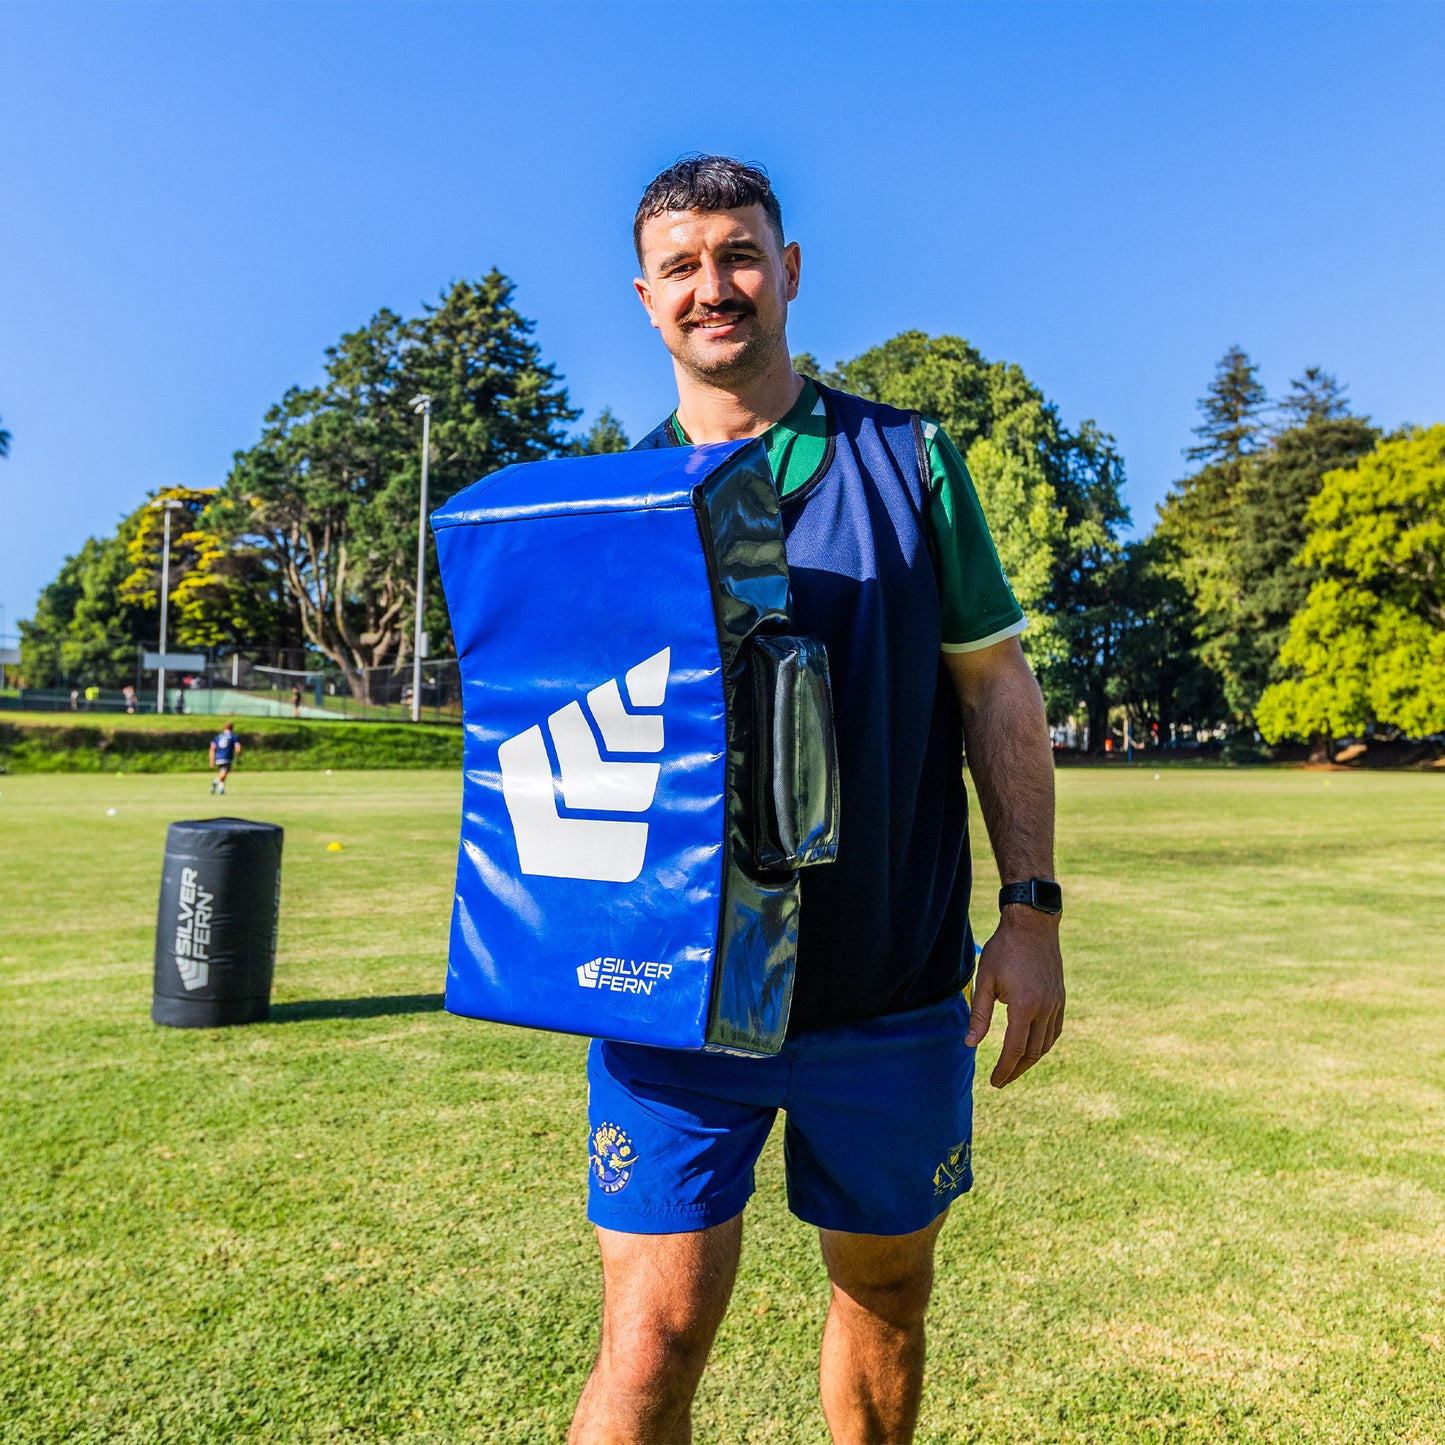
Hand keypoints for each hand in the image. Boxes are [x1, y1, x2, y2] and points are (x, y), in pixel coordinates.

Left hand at [965, 909, 1064, 1087]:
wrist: (1032, 925)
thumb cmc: (1003, 950)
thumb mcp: (984, 980)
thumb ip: (979, 1014)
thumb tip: (970, 1044)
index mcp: (1024, 1006)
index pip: (1015, 1049)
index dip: (1004, 1068)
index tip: (995, 1081)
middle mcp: (1044, 1009)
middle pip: (1033, 1052)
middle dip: (1016, 1069)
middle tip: (1002, 1080)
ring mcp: (1056, 1004)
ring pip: (1046, 1044)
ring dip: (1031, 1059)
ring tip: (1014, 1066)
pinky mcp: (1060, 998)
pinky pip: (1055, 1030)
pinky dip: (1044, 1044)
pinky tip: (1033, 1047)